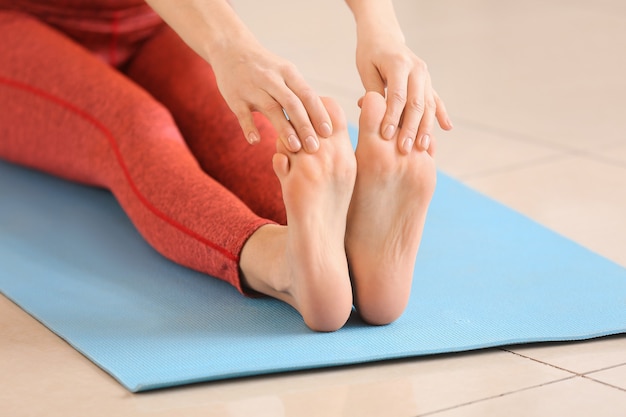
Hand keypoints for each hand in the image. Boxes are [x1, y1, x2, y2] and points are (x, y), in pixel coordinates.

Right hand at [210, 40, 331, 152]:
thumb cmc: (264, 68)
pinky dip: (249, 127)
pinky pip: (243, 114)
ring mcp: (252, 88)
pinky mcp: (235, 97)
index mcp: (288, 73)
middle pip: (292, 104)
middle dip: (305, 126)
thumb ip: (300, 92)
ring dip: (284, 129)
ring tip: (294, 148)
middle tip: (314, 147)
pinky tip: (256, 141)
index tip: (327, 133)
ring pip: (271, 109)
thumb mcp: (285, 72)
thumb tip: (321, 117)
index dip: (319, 114)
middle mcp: (271, 79)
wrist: (230, 49)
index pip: (307, 94)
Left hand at [355, 29, 452, 155]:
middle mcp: (417, 68)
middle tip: (405, 149)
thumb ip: (373, 92)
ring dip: (426, 127)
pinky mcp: (428, 82)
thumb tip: (377, 117)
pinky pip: (436, 99)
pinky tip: (447, 128)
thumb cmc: (370, 55)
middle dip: (411, 128)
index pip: (398, 95)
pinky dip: (441, 114)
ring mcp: (425, 75)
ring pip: (428, 104)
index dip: (392, 117)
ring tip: (423, 147)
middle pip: (416, 103)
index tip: (387, 136)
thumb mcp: (367, 70)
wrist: (384, 37)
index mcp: (399, 64)